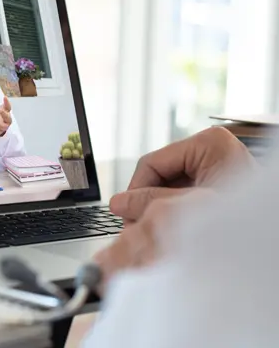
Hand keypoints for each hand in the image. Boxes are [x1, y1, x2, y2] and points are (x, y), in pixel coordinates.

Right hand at [109, 126, 255, 222]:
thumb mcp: (193, 207)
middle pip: (159, 177)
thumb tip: (120, 203)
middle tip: (142, 229)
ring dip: (161, 213)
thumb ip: (153, 202)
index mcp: (208, 144)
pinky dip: (176, 215)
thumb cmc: (249, 220)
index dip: (136, 191)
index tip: (127, 216)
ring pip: (169, 189)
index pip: (152, 163)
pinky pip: (183, 197)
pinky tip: (177, 231)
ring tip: (162, 234)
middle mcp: (211, 152)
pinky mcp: (216, 185)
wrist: (274, 239)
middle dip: (149, 204)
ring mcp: (214, 168)